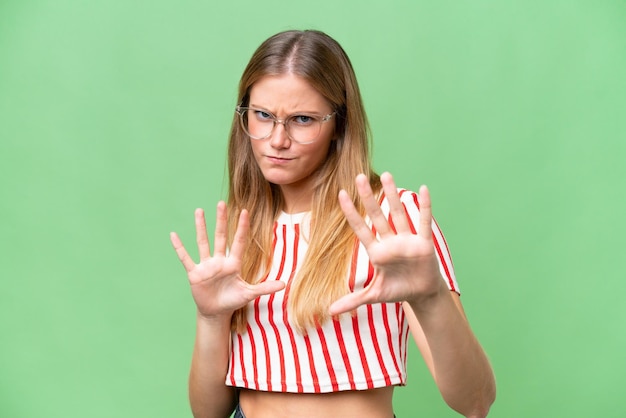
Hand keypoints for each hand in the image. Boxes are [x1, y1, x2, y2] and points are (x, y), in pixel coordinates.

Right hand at [170, 202, 284, 318]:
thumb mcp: (249, 293)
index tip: (245, 211)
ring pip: (203, 242)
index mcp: (233, 264)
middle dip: (221, 220)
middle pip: (221, 236)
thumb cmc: (233, 300)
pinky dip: (179, 247)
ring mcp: (206, 265)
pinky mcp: (194, 273)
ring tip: (199, 211)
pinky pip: (186, 258)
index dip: (242, 227)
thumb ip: (265, 287)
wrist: (216, 312)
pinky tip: (173, 235)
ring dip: (201, 227)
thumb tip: (284, 284)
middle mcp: (219, 260)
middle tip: (221, 203)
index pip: (239, 242)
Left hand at [329, 172, 446, 315]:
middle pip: (377, 215)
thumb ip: (353, 299)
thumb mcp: (374, 295)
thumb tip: (330, 311)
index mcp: (377, 251)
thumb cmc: (397, 290)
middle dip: (368, 197)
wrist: (421, 294)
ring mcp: (407, 239)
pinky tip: (423, 189)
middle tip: (359, 177)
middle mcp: (390, 241)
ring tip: (388, 175)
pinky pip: (423, 222)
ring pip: (398, 213)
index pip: (360, 228)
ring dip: (393, 195)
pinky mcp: (423, 243)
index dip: (350, 213)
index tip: (341, 194)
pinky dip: (424, 207)